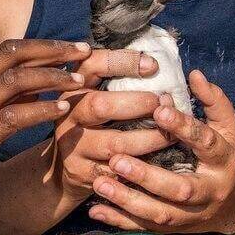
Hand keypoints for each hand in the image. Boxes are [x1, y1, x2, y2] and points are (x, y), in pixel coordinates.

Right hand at [0, 39, 90, 234]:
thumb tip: (22, 91)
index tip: (65, 48)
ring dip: (54, 77)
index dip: (38, 46)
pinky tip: (63, 110)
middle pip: (13, 54)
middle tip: (84, 51)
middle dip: (52, 50)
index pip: (3, 50)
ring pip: (18, 79)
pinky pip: (15, 116)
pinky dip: (42, 109)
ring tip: (81, 81)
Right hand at [47, 47, 166, 200]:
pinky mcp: (82, 173)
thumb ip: (115, 80)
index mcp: (74, 88)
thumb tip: (155, 63)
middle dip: (138, 104)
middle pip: (100, 105)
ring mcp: (73, 145)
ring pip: (115, 143)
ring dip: (149, 138)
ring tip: (172, 134)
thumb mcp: (95, 97)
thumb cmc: (92, 125)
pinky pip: (119, 171)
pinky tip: (162, 162)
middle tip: (164, 103)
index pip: (93, 65)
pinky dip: (143, 167)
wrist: (62, 170)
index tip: (153, 65)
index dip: (123, 62)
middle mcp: (69, 114)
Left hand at [87, 70, 234, 234]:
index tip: (158, 110)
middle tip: (117, 159)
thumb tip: (195, 74)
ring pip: (160, 213)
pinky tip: (96, 210)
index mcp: (223, 160)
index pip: (205, 142)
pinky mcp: (176, 228)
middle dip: (148, 176)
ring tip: (99, 182)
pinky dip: (120, 221)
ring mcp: (192, 215)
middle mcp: (210, 191)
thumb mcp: (229, 126)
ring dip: (128, 200)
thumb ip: (213, 100)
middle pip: (181, 189)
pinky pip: (146, 228)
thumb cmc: (228, 155)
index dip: (184, 127)